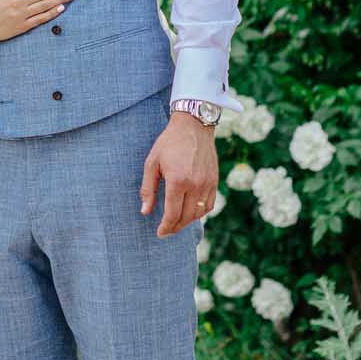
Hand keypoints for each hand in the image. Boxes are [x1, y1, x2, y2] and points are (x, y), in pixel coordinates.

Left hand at [140, 113, 218, 236]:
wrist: (194, 126)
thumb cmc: (169, 143)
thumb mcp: (152, 163)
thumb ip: (148, 189)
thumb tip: (145, 211)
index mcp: (178, 181)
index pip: (172, 214)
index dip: (165, 227)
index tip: (159, 233)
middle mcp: (195, 185)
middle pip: (186, 217)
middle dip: (175, 227)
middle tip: (166, 231)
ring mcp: (207, 184)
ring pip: (199, 214)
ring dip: (187, 222)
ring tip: (176, 223)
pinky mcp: (214, 181)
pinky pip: (209, 205)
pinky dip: (200, 213)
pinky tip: (190, 213)